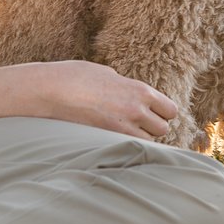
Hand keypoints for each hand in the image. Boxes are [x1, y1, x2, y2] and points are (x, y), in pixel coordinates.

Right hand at [20, 60, 179, 141]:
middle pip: (163, 130)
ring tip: (122, 133)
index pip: (171, 110)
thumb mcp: (106, 74)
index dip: (162, 113)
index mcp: (140, 90)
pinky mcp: (108, 140)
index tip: (151, 114)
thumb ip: (124, 85)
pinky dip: (124, 147)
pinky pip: (128, 149)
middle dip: (152, 128)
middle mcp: (137, 110)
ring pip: (147, 143)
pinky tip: (112, 141)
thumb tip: (128, 91)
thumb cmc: (75, 77)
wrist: (52, 89)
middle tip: (135, 125)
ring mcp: (123, 128)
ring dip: (139, 139)